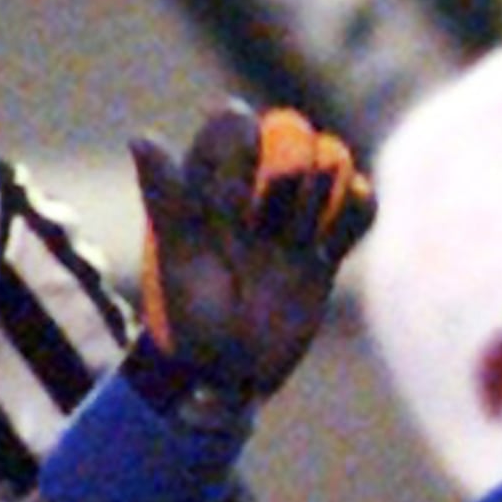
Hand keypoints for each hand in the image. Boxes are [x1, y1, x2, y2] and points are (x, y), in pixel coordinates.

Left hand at [133, 102, 372, 398]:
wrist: (227, 376)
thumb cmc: (187, 315)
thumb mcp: (178, 255)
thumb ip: (167, 196)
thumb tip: (140, 136)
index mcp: (206, 186)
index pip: (234, 125)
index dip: (242, 141)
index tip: (235, 186)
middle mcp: (251, 194)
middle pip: (292, 138)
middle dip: (290, 171)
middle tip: (270, 221)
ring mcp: (291, 221)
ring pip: (329, 166)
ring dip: (323, 191)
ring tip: (301, 234)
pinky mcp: (323, 252)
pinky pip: (358, 211)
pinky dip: (361, 207)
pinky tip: (346, 220)